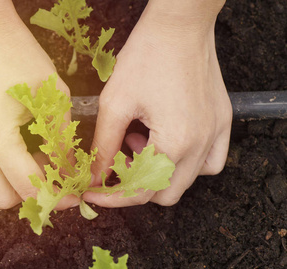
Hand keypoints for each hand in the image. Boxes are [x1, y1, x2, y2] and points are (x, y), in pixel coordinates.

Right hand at [0, 1, 75, 208]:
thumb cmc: (17, 55)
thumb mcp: (52, 95)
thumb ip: (61, 138)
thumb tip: (68, 167)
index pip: (30, 187)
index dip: (57, 196)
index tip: (71, 195)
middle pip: (2, 199)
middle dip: (30, 193)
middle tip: (44, 170)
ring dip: (1, 190)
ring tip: (18, 167)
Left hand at [83, 1, 231, 206]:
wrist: (179, 24)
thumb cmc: (147, 55)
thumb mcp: (115, 104)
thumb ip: (104, 147)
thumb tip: (95, 177)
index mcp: (175, 142)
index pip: (140, 191)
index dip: (112, 197)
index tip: (93, 192)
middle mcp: (201, 144)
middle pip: (164, 193)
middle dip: (134, 186)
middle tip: (115, 163)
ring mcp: (216, 133)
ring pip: (186, 180)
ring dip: (158, 173)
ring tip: (140, 141)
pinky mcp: (222, 121)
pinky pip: (210, 161)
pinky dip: (187, 163)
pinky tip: (167, 142)